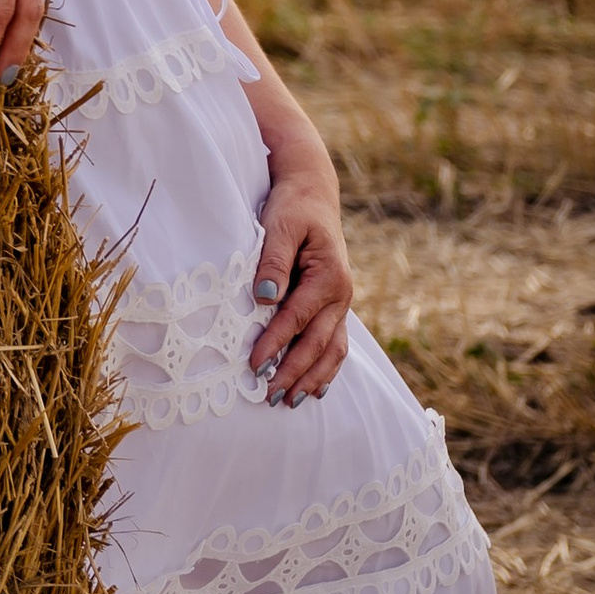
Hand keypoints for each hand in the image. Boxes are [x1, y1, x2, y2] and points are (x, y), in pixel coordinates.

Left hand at [249, 141, 352, 405]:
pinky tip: (314, 388)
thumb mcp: (280, 226)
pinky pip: (335, 343)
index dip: (275, 343)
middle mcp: (341, 294)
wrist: (312, 192)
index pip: (297, 318)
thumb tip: (265, 299)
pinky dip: (326, 368)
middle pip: (318, 343)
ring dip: (313, 378)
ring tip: (290, 401)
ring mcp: (341, 302)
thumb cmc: (293, 207)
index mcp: (329, 276)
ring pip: (332, 350)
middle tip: (270, 396)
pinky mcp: (335, 305)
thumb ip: (273, 263)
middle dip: (294, 372)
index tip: (253, 365)